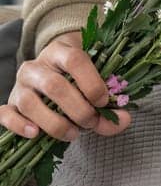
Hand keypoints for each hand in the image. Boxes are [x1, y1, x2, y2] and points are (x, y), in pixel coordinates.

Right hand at [0, 32, 133, 142]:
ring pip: (30, 103)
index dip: (91, 82)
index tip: (104, 101)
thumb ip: (109, 105)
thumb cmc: (77, 80)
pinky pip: (5, 113)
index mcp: (60, 52)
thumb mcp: (94, 85)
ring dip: (55, 123)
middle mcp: (36, 66)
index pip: (74, 60)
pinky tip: (35, 134)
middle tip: (92, 122)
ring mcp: (21, 85)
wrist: (52, 73)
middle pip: (54, 85)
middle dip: (78, 109)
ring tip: (73, 134)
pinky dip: (18, 125)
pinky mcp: (10, 102)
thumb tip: (123, 120)